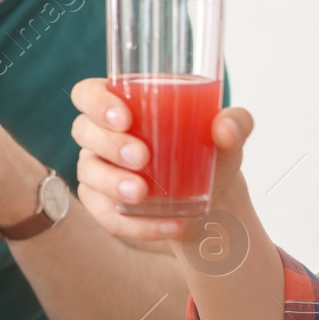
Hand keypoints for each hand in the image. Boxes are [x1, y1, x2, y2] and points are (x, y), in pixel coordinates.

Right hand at [70, 78, 256, 242]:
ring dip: (112, 184)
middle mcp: (102, 135)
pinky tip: (168, 225)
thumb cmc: (209, 152)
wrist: (213, 198)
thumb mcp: (228, 135)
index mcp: (123, 104)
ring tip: (142, 195)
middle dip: (108, 145)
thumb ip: (235, 123)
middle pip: (83, 130)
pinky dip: (136, 225)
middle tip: (141, 158)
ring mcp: (98, 170)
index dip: (96, 102)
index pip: (88, 93)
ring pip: (87, 173)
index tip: (124, 118)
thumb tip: (224, 127)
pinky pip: (106, 216)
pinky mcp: (103, 205)